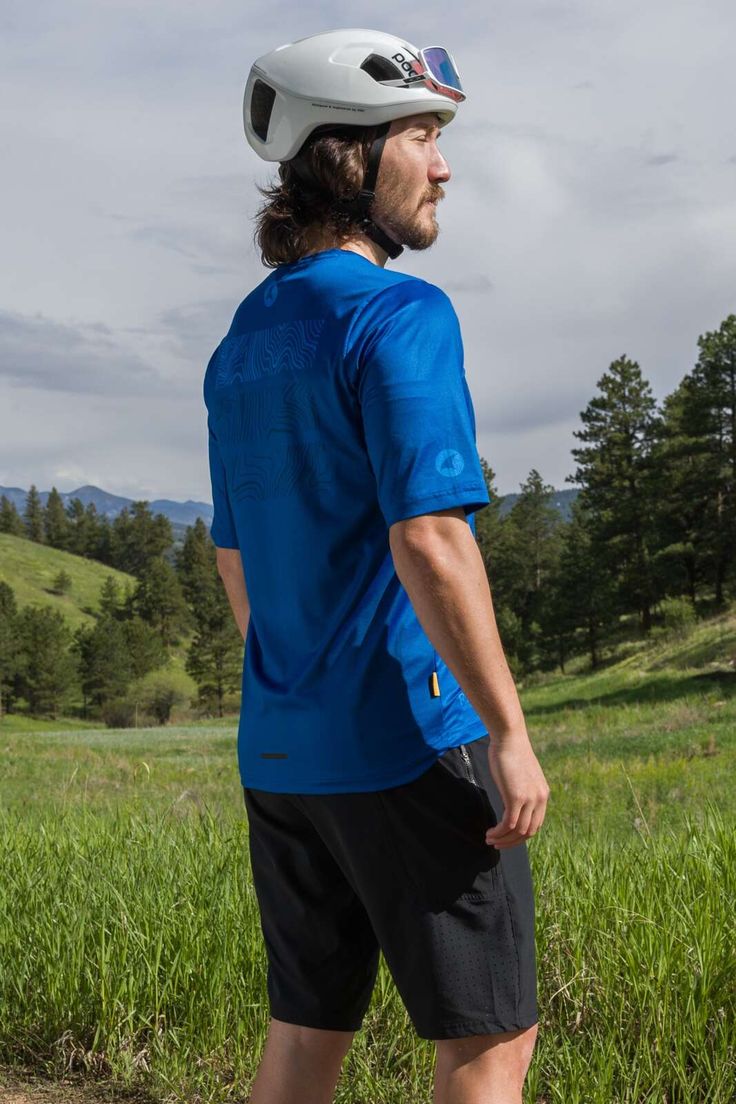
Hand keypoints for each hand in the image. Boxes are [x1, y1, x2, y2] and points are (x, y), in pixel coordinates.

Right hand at [484, 734, 549, 848]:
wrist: (509, 737)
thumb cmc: (510, 752)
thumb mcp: (521, 775)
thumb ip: (521, 791)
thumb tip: (511, 803)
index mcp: (543, 794)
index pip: (536, 824)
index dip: (521, 835)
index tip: (507, 837)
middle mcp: (540, 799)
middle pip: (529, 831)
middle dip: (512, 842)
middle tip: (497, 844)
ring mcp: (529, 799)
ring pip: (518, 830)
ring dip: (503, 839)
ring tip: (489, 839)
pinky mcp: (516, 797)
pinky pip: (508, 823)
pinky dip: (498, 832)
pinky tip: (489, 833)